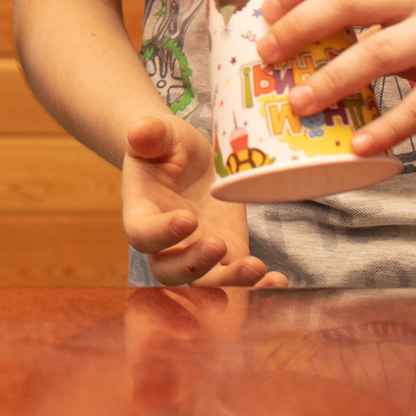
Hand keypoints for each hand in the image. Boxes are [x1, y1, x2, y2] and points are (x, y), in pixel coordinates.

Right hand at [121, 115, 287, 287]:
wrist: (188, 157)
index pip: (141, 234)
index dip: (161, 234)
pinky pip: (235, 276)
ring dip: (228, 280)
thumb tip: (139, 132)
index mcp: (141, 210)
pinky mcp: (226, 252)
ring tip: (255, 268)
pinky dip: (256, 284)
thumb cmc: (167, 144)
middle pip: (168, 270)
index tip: (188, 219)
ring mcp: (195, 250)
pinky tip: (277, 279)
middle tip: (218, 244)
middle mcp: (164, 241)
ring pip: (203, 281)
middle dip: (194, 265)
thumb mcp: (160, 132)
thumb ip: (149, 133)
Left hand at [260, 0, 415, 154]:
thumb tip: (302, 39)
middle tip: (267, 56)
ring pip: (377, 52)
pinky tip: (362, 146)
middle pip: (346, 2)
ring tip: (301, 105)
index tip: (264, 12)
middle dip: (299, 28)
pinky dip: (388, 126)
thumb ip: (373, 8)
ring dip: (332, 80)